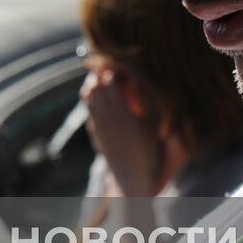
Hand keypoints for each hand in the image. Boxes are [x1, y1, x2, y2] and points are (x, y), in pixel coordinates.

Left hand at [80, 67, 159, 195]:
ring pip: (88, 96)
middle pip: (95, 86)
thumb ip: (146, 98)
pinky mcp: (94, 131)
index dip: (114, 70)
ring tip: (107, 81)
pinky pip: (88, 108)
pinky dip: (93, 99)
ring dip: (95, 86)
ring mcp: (97, 124)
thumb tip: (137, 78)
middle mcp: (104, 116)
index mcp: (120, 112)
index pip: (109, 81)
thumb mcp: (153, 122)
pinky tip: (103, 99)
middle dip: (102, 74)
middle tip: (112, 69)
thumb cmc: (147, 148)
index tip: (121, 67)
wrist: (131, 175)